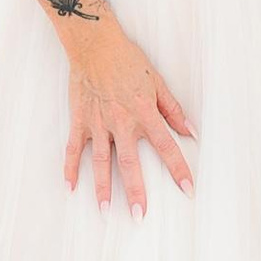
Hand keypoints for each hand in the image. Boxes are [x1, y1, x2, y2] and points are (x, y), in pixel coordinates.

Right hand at [60, 22, 196, 210]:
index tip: (187, 189)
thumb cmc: (128, 60)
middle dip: (135, 191)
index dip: (178, 169)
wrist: (95, 44)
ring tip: (105, 211)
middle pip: (130, 163)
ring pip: (101, 162)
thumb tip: (190, 130)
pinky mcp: (80, 120)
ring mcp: (97, 123)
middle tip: (139, 216)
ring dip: (102, 188)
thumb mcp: (157, 82)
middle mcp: (121, 122)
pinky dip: (71, 168)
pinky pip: (74, 149)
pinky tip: (70, 187)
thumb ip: (172, 109)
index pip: (166, 146)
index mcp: (143, 113)